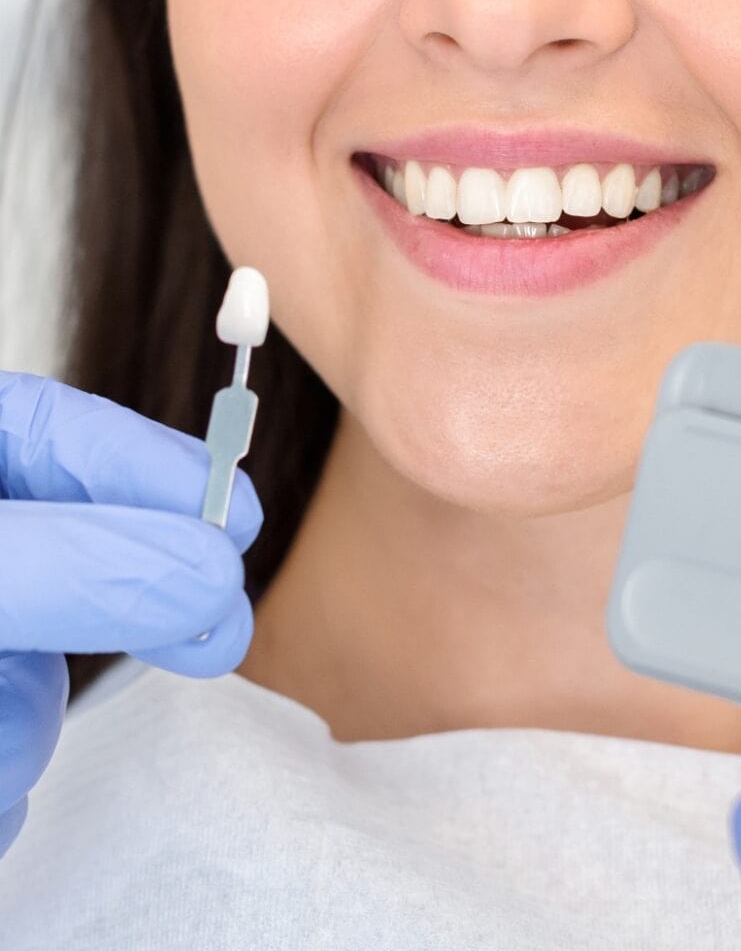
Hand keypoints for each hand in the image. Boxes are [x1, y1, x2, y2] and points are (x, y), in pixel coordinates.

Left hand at [0, 372, 262, 857]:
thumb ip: (78, 566)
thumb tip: (212, 573)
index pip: (65, 435)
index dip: (164, 469)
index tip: (241, 515)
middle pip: (84, 557)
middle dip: (124, 610)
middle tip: (212, 632)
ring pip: (45, 671)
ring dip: (23, 723)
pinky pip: (15, 744)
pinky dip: (1, 779)